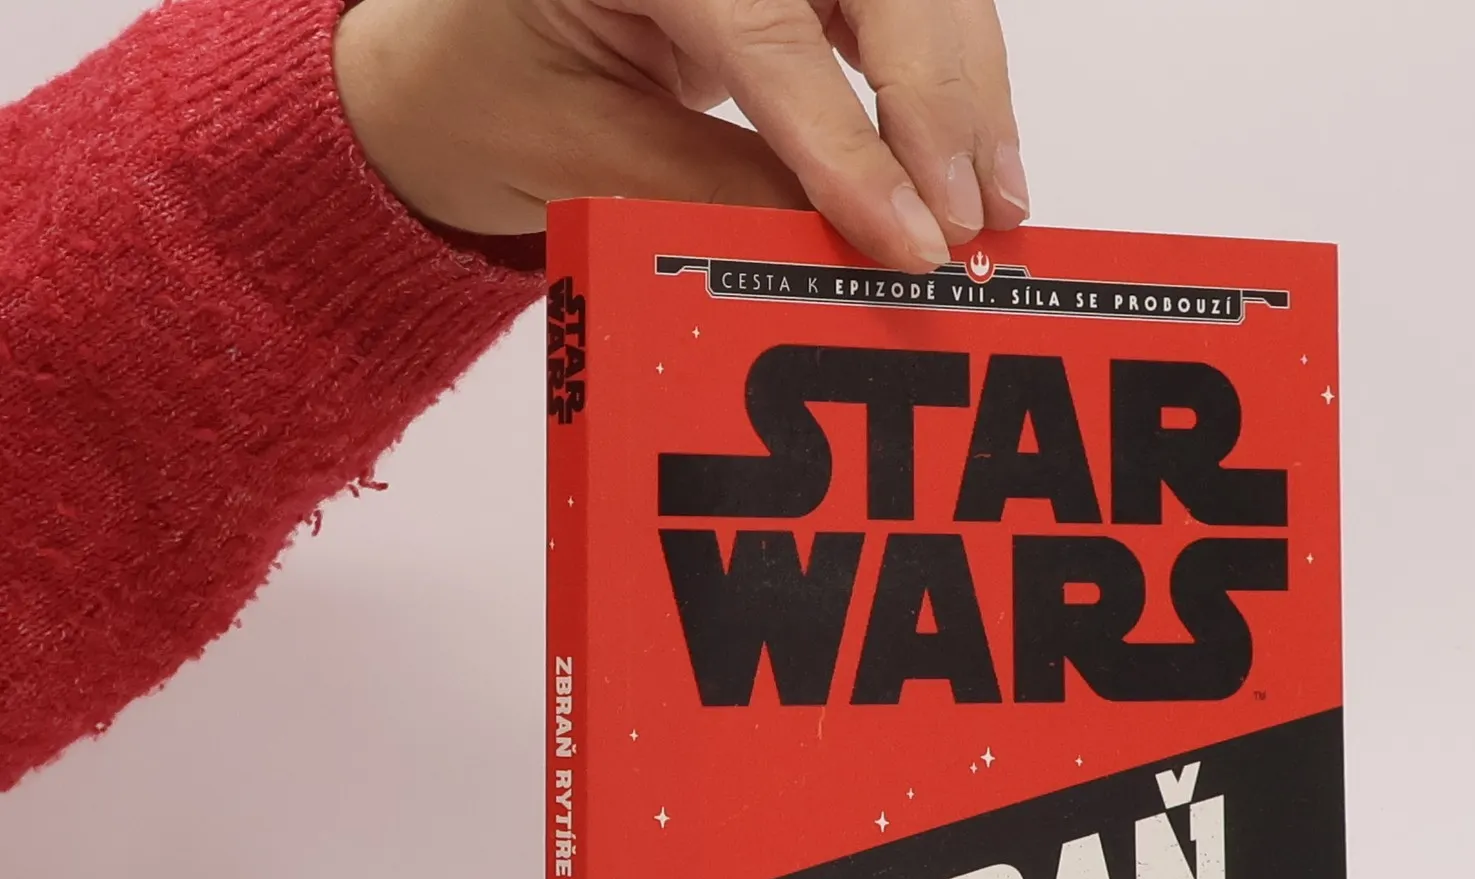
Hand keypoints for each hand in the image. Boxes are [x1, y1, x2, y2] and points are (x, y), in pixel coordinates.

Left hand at [332, 0, 1026, 269]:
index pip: (761, 24)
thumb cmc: (497, 97)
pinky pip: (905, 4)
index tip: (911, 236)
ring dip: (967, 91)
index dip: (849, 140)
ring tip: (997, 205)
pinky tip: (976, 159)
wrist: (463, 56)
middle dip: (936, 101)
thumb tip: (855, 245)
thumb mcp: (588, 159)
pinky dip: (952, 79)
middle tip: (971, 224)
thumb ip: (718, 191)